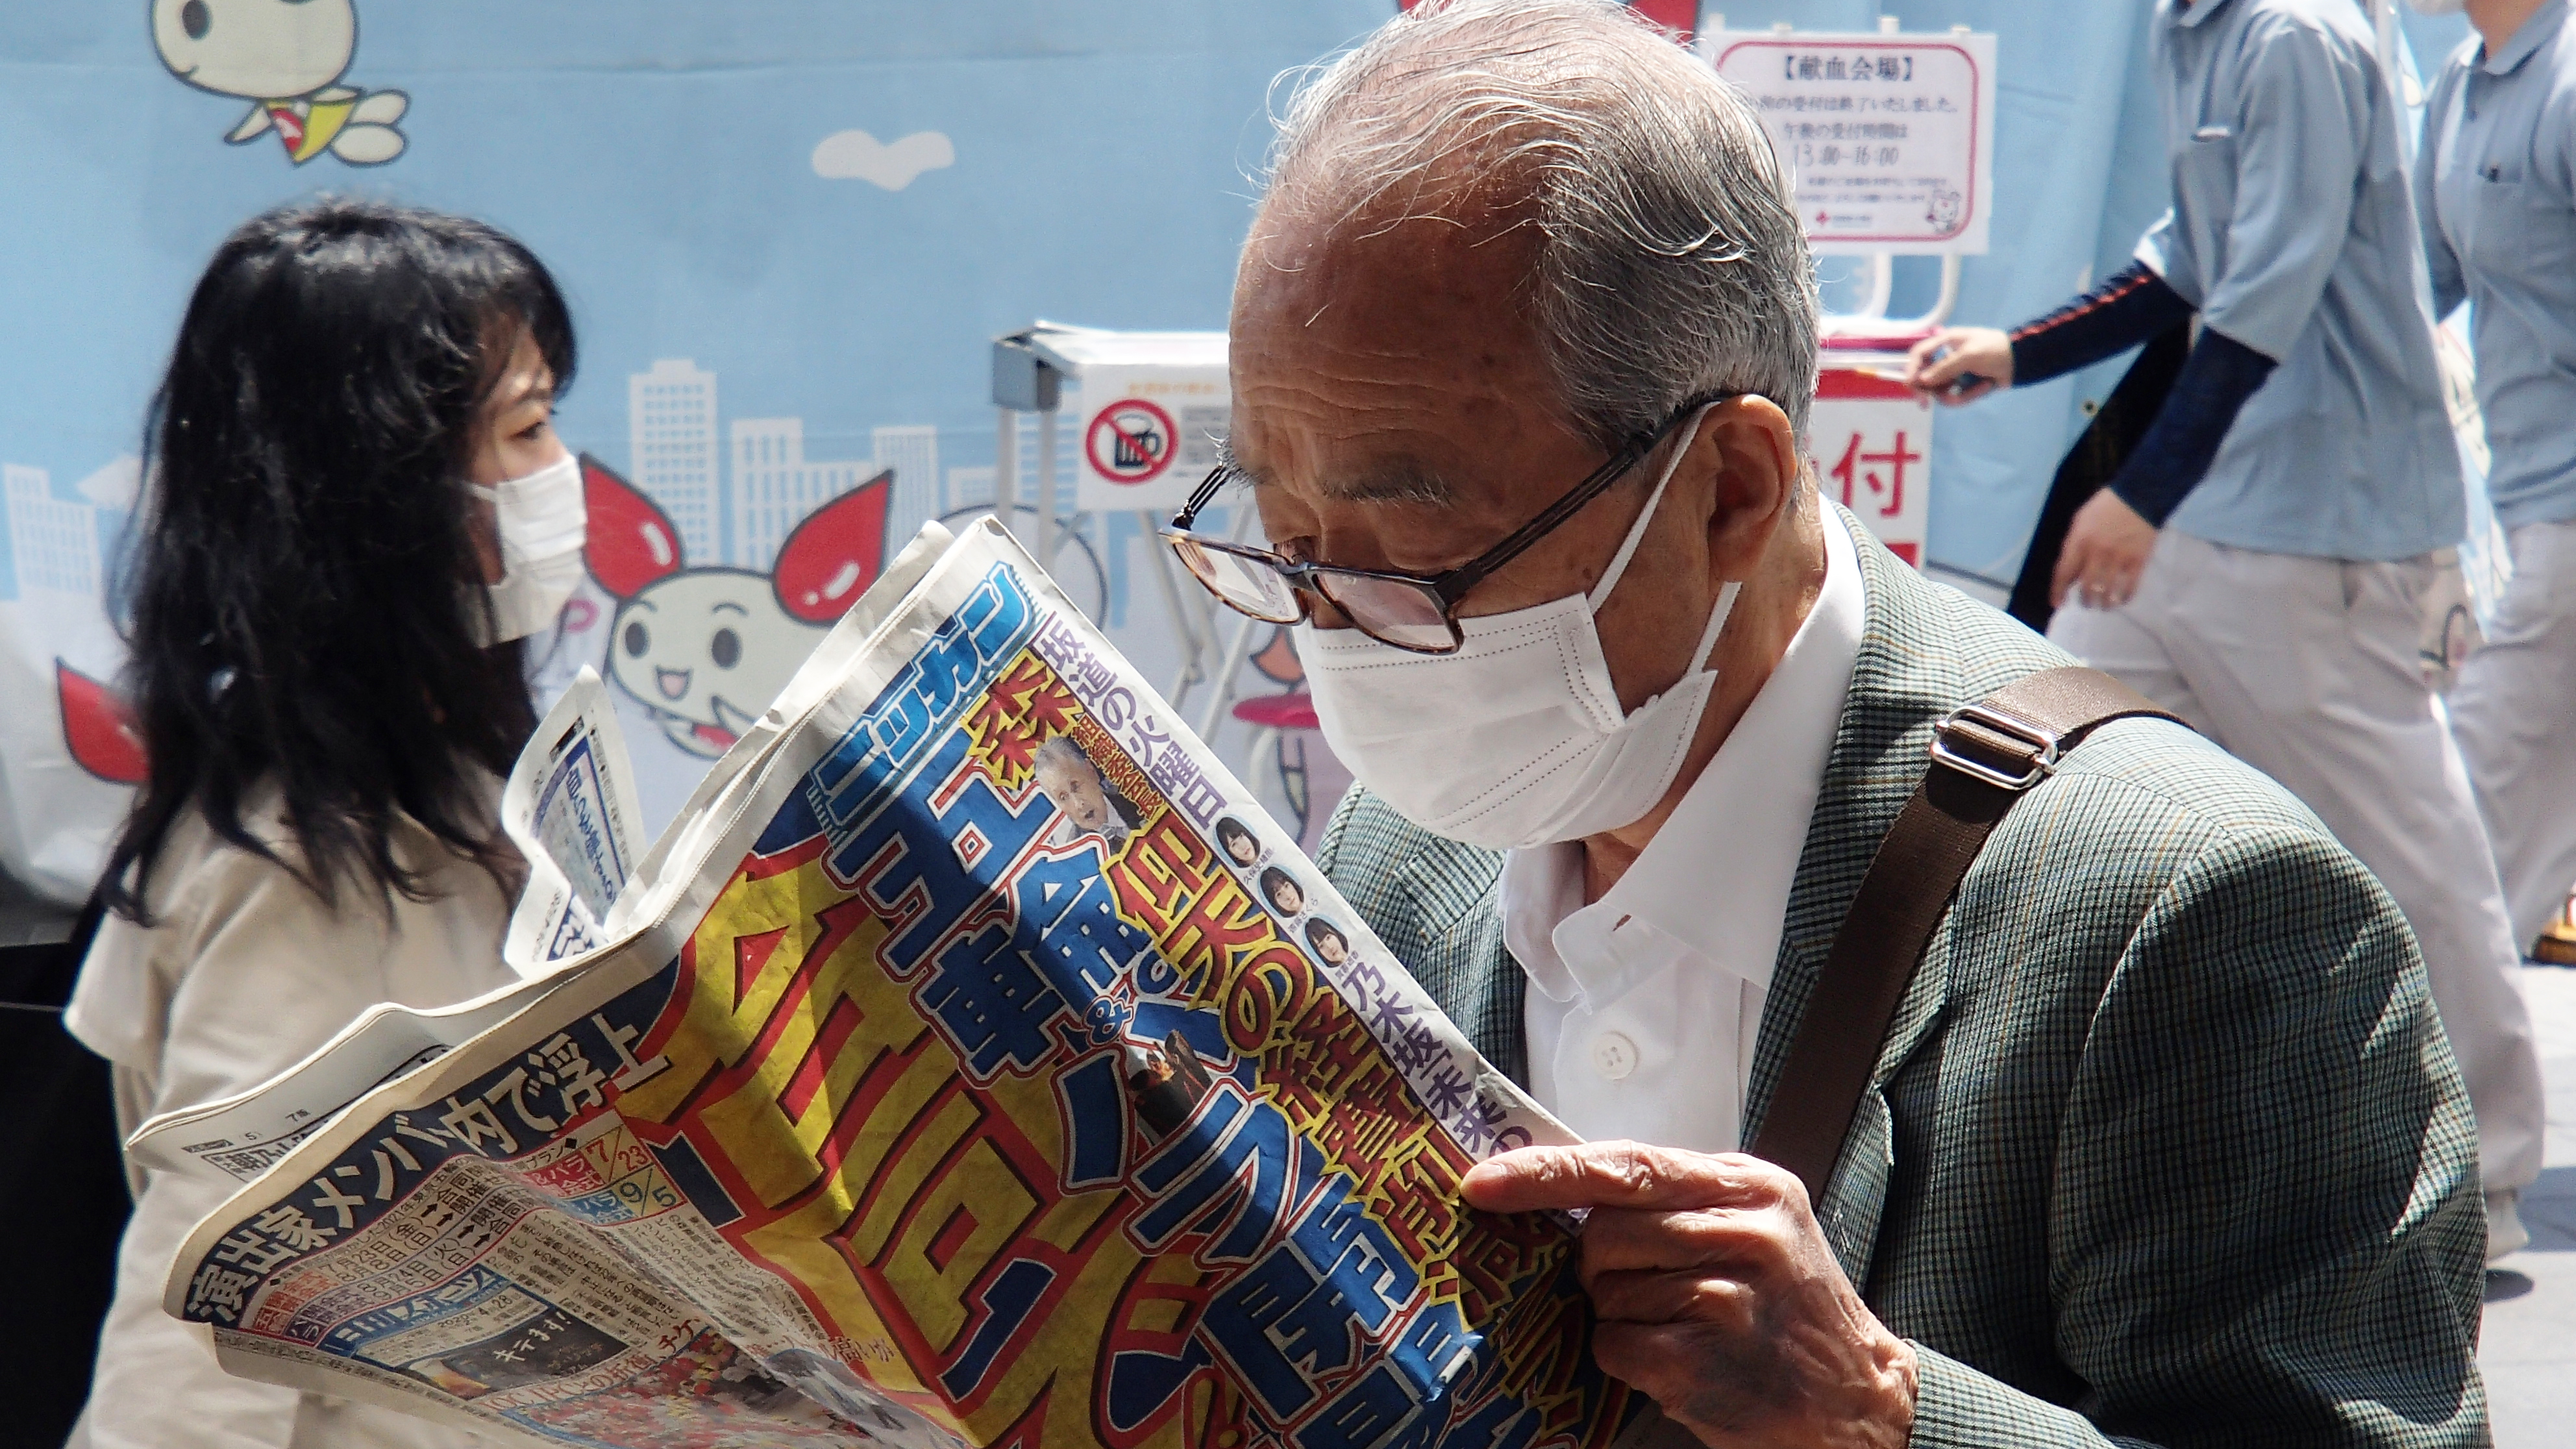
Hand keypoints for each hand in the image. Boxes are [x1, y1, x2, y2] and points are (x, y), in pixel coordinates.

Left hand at [1462, 1142, 1916, 1448]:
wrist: (1859, 1398)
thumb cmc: (1793, 1310)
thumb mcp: (1756, 1225)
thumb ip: (1677, 1198)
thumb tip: (1567, 1187)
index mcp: (1748, 1186)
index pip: (1626, 1164)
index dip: (1546, 1172)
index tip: (1483, 1182)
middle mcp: (1743, 1233)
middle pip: (1605, 1230)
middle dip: (1602, 1263)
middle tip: (1648, 1285)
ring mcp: (1725, 1298)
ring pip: (1606, 1291)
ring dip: (1624, 1315)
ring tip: (1684, 1326)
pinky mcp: (1705, 1360)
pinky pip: (1615, 1345)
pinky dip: (1630, 1358)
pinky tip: (1680, 1360)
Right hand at [1902, 326, 2010, 404]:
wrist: (2021, 361)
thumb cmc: (1995, 350)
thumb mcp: (1970, 355)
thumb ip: (1945, 367)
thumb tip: (1922, 380)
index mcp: (1945, 342)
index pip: (1919, 354)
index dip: (1911, 368)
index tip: (1910, 385)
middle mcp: (1945, 358)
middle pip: (1923, 377)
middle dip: (1927, 390)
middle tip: (1925, 404)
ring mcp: (1954, 374)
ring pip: (1939, 391)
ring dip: (1955, 395)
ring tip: (1980, 388)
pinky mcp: (1963, 387)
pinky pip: (1955, 398)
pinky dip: (1968, 397)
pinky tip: (1985, 387)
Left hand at [2049, 489, 2159, 611]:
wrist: (2139, 496)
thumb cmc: (2105, 506)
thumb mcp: (2080, 520)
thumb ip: (2072, 544)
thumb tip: (2069, 571)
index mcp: (2079, 541)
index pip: (2063, 573)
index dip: (2058, 591)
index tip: (2057, 603)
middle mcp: (2097, 552)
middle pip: (2086, 587)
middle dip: (2084, 600)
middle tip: (2086, 604)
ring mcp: (2118, 558)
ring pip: (2107, 591)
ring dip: (2103, 603)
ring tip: (2103, 606)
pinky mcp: (2138, 560)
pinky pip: (2129, 586)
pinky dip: (2123, 597)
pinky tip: (2120, 600)